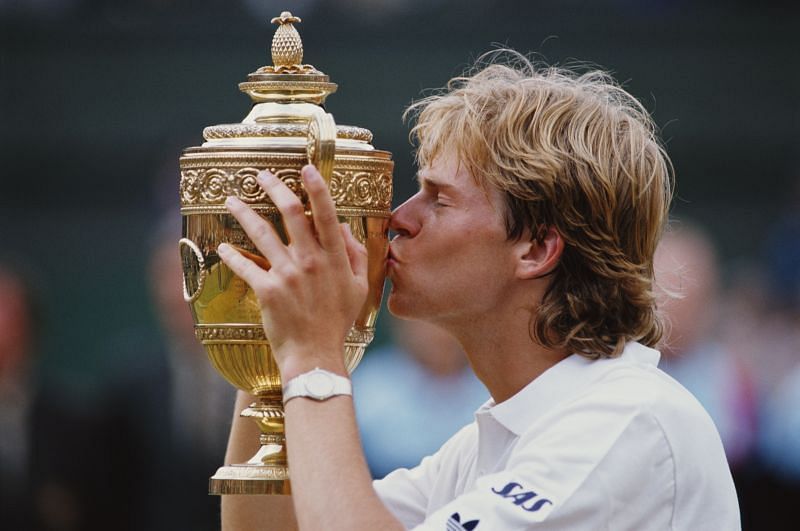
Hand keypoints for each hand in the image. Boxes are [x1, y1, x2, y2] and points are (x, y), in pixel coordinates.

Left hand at [217, 165, 368, 378]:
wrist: (315, 354)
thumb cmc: (337, 322)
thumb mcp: (359, 287)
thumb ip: (355, 255)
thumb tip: (344, 229)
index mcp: (335, 259)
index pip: (326, 215)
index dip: (316, 188)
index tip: (305, 168)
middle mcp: (311, 261)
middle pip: (291, 214)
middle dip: (274, 188)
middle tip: (261, 176)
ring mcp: (288, 275)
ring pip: (262, 234)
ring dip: (244, 213)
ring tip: (231, 200)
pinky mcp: (267, 290)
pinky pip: (245, 266)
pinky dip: (231, 255)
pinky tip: (222, 247)